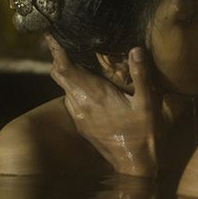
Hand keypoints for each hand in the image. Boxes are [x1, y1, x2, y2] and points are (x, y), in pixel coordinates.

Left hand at [44, 34, 162, 177]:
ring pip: (64, 87)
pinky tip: (85, 81)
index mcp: (94, 95)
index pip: (65, 69)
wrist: (134, 165)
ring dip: (65, 71)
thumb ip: (141, 75)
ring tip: (73, 55)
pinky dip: (73, 85)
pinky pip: (70, 99)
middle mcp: (81, 105)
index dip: (56, 51)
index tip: (50, 33)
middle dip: (57, 56)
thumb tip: (135, 49)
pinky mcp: (82, 124)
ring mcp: (79, 116)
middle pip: (59, 75)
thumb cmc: (143, 133)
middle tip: (59, 38)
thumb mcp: (147, 103)